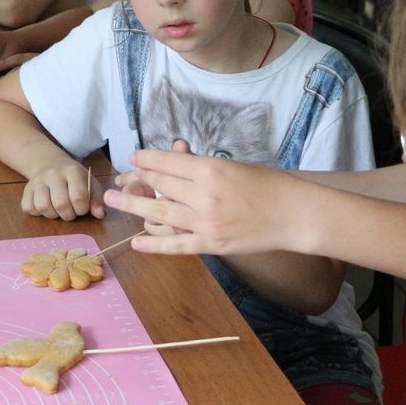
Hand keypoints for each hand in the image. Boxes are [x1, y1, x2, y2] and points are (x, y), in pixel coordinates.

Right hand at [23, 158, 103, 220]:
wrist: (50, 164)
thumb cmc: (75, 178)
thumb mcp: (90, 184)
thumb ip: (96, 199)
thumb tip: (100, 214)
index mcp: (72, 171)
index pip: (78, 197)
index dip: (82, 209)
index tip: (82, 208)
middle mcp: (53, 174)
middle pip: (61, 204)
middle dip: (68, 215)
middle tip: (71, 211)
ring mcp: (37, 181)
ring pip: (43, 207)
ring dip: (53, 215)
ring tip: (58, 210)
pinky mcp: (26, 189)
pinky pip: (29, 208)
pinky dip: (38, 213)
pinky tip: (46, 207)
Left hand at [104, 150, 298, 254]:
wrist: (294, 213)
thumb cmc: (269, 184)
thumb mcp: (234, 165)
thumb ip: (203, 168)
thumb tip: (173, 167)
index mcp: (211, 168)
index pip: (168, 162)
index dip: (147, 159)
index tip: (134, 159)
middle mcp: (204, 194)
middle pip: (159, 185)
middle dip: (136, 181)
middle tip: (119, 180)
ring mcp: (206, 222)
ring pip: (159, 214)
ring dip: (133, 206)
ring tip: (111, 202)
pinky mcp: (211, 244)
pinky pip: (176, 245)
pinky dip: (154, 245)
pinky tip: (136, 242)